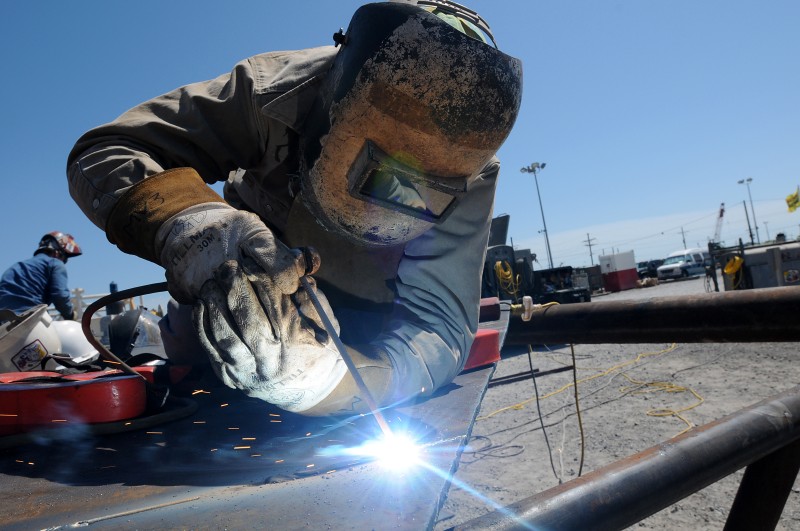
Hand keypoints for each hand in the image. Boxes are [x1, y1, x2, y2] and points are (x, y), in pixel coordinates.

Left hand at [157, 203, 345, 411]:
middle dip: (235, 290)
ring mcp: (248, 370)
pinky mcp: (230, 376)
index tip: (251, 263)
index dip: (262, 282)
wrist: (306, 390)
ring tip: (210, 283)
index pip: (276, 307)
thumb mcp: (326, 324)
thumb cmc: (316, 349)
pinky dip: (202, 325)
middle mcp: (271, 358)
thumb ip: (313, 300)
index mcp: (296, 342)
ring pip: (226, 337)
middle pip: (249, 321)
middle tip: (226, 267)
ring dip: (214, 306)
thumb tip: (299, 277)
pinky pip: (210, 350)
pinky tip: (201, 304)